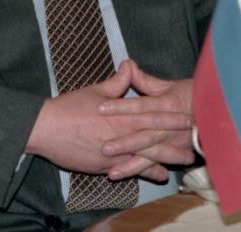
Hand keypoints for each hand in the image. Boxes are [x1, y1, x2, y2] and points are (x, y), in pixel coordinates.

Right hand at [25, 65, 191, 179]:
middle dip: (176, 143)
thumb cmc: (69, 108)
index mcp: (122, 115)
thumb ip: (117, 82)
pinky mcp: (103, 167)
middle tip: (195, 146)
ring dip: (164, 160)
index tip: (189, 117)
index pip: (153, 116)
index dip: (172, 117)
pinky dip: (143, 172)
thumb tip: (129, 65)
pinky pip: (128, 171)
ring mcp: (113, 154)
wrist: (46, 129)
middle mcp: (121, 136)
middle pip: (155, 140)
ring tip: (182, 163)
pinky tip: (157, 175)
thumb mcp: (96, 90)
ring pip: (145, 158)